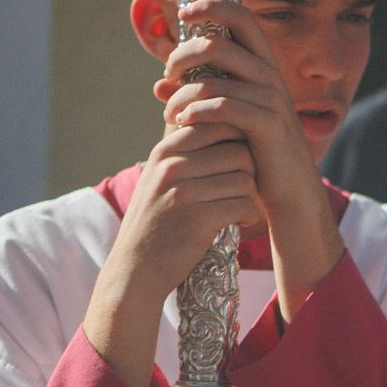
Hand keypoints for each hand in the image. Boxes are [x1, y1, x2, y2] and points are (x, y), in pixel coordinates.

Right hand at [86, 121, 259, 386]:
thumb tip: (223, 118)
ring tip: (239, 207)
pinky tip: (240, 222)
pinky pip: (244, 205)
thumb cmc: (158, 220)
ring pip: (245, 178)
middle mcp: (172, 165)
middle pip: (239, 151)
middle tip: (243, 189)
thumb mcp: (161, 177)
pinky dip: (249, 215)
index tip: (237, 164)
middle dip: (249, 170)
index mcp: (165, 150)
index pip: (219, 124)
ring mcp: (183, 191)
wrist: (137, 268)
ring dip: (250, 196)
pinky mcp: (198, 218)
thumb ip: (186, 150)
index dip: (239, 142)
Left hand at [159, 0, 323, 224]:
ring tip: (169, 112)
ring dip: (181, 94)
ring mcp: (271, 100)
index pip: (242, 17)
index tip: (183, 13)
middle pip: (218, 43)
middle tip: (169, 73)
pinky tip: (182, 124)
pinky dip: (195, 112)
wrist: (288, 190)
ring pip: (212, 80)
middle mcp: (270, 76)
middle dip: (183, 54)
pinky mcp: (268, 125)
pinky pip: (223, 107)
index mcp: (262, 65)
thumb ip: (195, 96)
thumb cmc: (255, 150)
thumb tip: (158, 83)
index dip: (212, 6)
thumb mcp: (225, 117)